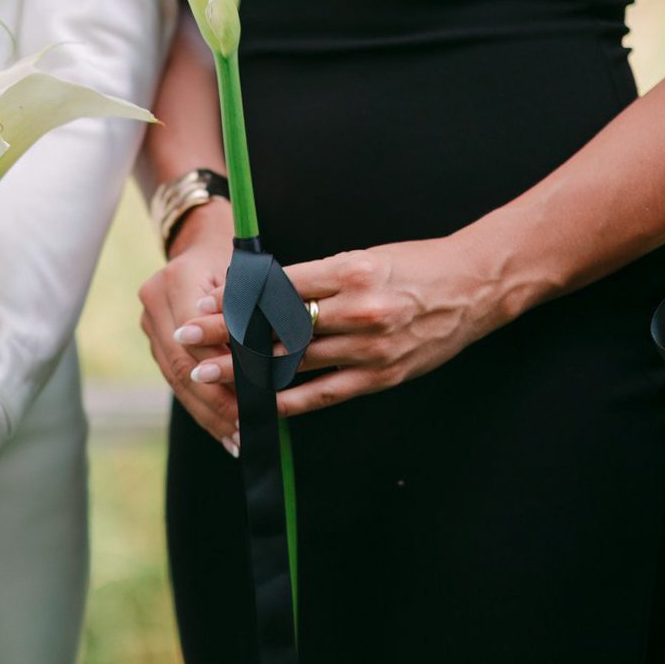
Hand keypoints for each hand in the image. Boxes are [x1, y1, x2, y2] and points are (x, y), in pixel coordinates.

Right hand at [141, 211, 238, 444]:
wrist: (201, 239)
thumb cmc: (235, 256)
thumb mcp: (247, 276)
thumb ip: (249, 315)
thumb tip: (262, 366)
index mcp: (174, 281)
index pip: (196, 341)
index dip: (224, 375)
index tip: (253, 401)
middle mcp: (153, 304)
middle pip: (183, 367)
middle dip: (216, 404)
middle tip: (245, 432)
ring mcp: (149, 324)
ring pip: (177, 379)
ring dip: (208, 412)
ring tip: (237, 440)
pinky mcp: (154, 340)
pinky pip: (176, 378)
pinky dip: (201, 404)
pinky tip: (223, 428)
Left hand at [175, 236, 514, 420]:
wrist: (476, 286)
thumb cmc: (414, 266)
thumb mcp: (362, 257)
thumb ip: (314, 278)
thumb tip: (258, 292)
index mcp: (349, 270)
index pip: (277, 288)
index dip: (235, 300)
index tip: (202, 305)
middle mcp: (358, 309)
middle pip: (278, 326)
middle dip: (228, 336)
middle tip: (188, 341)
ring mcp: (371, 347)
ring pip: (297, 361)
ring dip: (249, 369)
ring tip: (211, 373)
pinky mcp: (383, 375)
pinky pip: (326, 392)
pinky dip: (290, 400)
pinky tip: (260, 406)